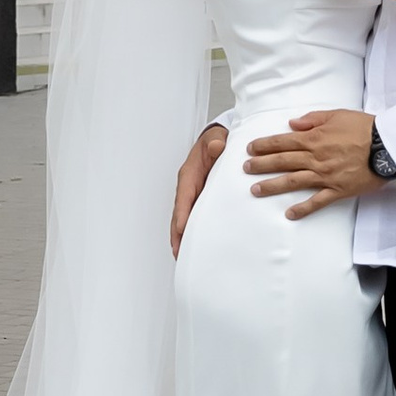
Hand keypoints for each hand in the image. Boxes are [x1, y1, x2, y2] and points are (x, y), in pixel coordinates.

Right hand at [170, 121, 227, 256]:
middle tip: (178, 252)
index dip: (182, 213)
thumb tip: (215, 147)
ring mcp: (192, 196)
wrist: (218, 141)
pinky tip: (193, 245)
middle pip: (178, 214)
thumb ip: (216, 142)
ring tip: (182, 256)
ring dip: (181, 237)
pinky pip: (192, 218)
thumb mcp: (216, 139)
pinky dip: (190, 232)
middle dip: (177, 234)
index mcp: (190, 175)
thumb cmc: (216, 141)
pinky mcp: (199, 201)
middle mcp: (188, 187)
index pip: (184, 196)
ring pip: (183, 219)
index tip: (181, 228)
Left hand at [244, 108, 380, 218]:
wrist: (388, 145)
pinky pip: (317, 201)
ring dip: (272, 186)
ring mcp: (326, 176)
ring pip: (293, 181)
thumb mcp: (338, 114)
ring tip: (255, 190)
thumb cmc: (365, 127)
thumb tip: (291, 124)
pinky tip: (289, 214)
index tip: (250, 148)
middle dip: (261, 165)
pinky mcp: (338, 190)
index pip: (283, 142)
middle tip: (245, 168)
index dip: (264, 145)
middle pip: (283, 161)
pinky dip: (303, 209)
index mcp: (315, 138)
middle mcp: (316, 157)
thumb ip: (313, 119)